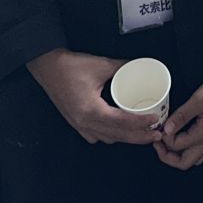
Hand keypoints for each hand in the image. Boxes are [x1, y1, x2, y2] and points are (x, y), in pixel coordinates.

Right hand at [27, 48, 161, 145]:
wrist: (46, 67)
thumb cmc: (69, 67)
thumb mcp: (101, 64)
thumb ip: (122, 66)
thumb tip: (139, 67)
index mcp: (91, 110)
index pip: (121, 122)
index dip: (140, 123)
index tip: (154, 121)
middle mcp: (85, 122)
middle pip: (117, 136)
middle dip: (139, 137)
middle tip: (156, 134)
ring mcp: (79, 125)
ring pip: (108, 138)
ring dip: (126, 137)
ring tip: (142, 132)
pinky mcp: (76, 123)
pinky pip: (96, 136)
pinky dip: (110, 136)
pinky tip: (119, 131)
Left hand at [155, 62, 202, 170]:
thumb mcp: (200, 99)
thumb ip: (182, 116)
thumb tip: (167, 130)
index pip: (176, 146)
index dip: (164, 138)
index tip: (160, 127)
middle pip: (184, 163)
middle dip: (168, 157)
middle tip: (159, 144)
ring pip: (194, 160)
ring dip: (180, 155)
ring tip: (171, 141)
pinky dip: (191, 151)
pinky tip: (187, 138)